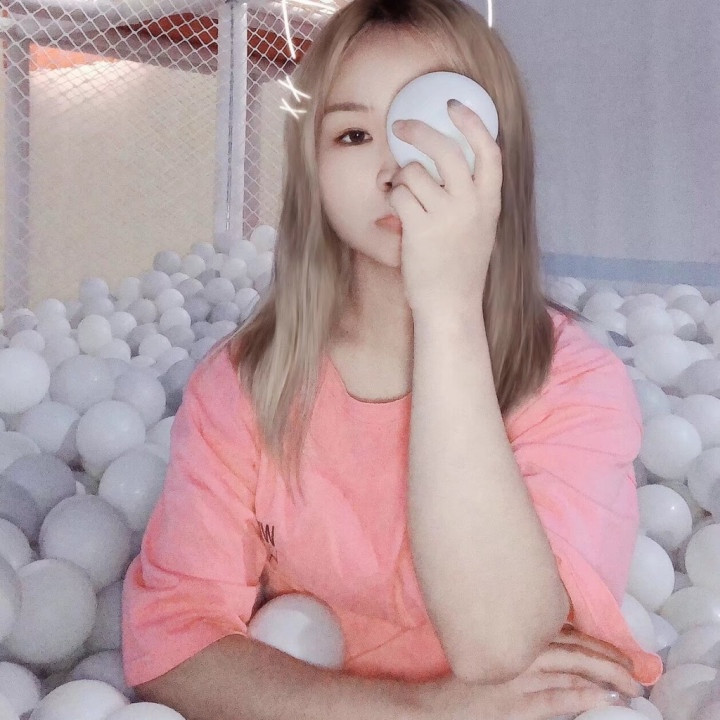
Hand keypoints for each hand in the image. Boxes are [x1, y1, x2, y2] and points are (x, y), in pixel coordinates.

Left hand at [388, 101, 501, 317]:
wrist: (451, 304)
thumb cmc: (460, 267)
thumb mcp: (479, 227)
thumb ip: (470, 195)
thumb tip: (441, 160)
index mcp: (490, 202)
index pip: (488, 150)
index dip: (471, 122)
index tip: (454, 105)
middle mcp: (471, 203)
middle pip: (444, 149)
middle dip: (418, 131)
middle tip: (401, 126)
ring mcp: (446, 215)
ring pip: (413, 172)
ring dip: (402, 181)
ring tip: (407, 202)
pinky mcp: (420, 227)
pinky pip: (398, 194)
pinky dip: (394, 200)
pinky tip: (400, 217)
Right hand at [417, 626, 644, 719]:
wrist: (436, 708)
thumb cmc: (464, 678)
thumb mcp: (492, 652)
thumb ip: (521, 643)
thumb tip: (561, 643)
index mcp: (514, 634)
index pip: (566, 633)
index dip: (598, 641)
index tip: (622, 650)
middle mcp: (519, 650)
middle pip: (575, 648)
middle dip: (610, 657)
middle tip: (636, 668)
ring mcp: (519, 678)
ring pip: (572, 669)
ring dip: (605, 674)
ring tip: (630, 682)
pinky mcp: (518, 706)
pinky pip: (558, 698)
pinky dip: (583, 695)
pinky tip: (604, 695)